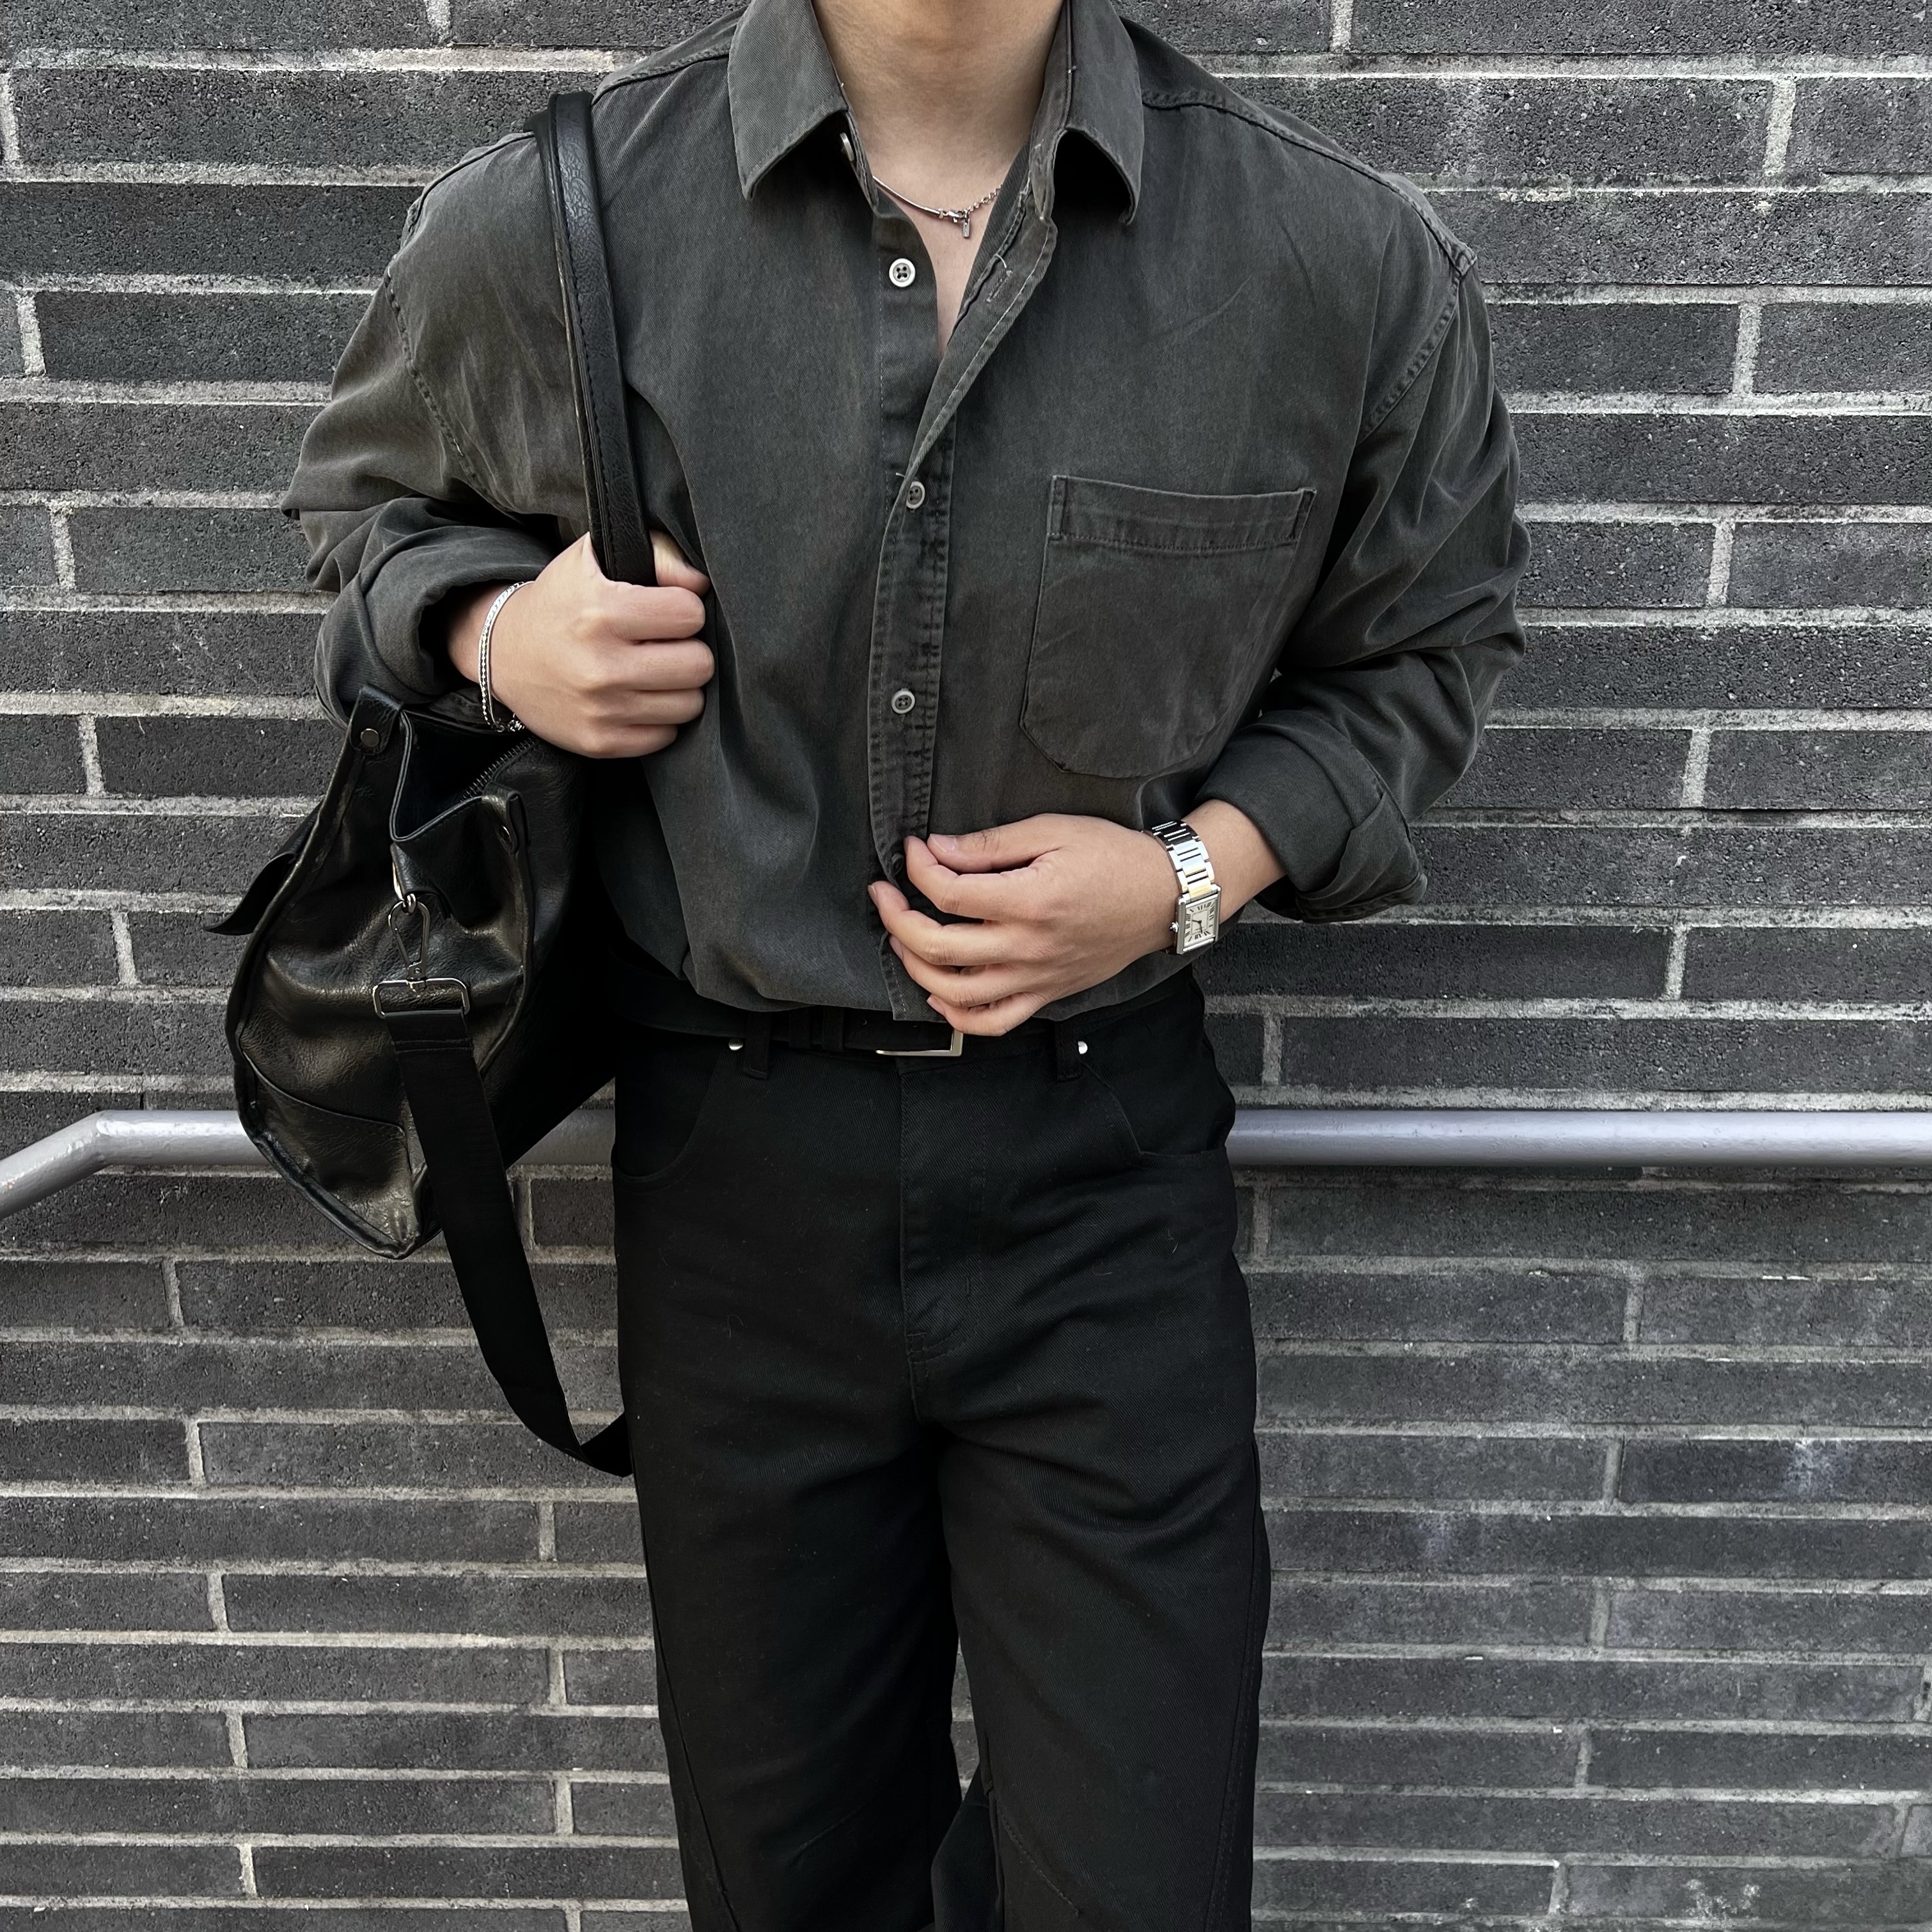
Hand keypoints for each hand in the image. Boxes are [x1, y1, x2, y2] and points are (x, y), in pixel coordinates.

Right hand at [442, 530, 712, 756]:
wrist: (503, 654)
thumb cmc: (561, 601)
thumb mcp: (594, 558)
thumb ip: (656, 553)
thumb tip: (700, 582)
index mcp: (602, 612)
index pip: (689, 614)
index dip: (684, 609)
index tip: (666, 612)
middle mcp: (601, 665)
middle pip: (698, 665)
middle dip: (689, 651)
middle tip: (667, 646)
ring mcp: (601, 708)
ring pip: (689, 704)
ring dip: (678, 687)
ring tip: (654, 672)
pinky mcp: (600, 741)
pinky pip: (666, 735)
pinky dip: (659, 719)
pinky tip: (638, 698)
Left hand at [868, 803, 1286, 1035]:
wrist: (1163, 896)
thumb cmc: (1112, 857)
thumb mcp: (1053, 831)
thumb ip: (991, 845)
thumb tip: (937, 850)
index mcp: (1029, 901)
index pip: (948, 893)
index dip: (917, 869)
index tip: (913, 849)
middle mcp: (1028, 947)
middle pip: (937, 947)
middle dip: (897, 918)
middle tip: (885, 893)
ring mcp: (1036, 977)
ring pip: (956, 993)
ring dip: (915, 967)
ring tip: (902, 938)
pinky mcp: (1046, 993)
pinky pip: (994, 1021)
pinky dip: (957, 1015)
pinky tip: (938, 992)